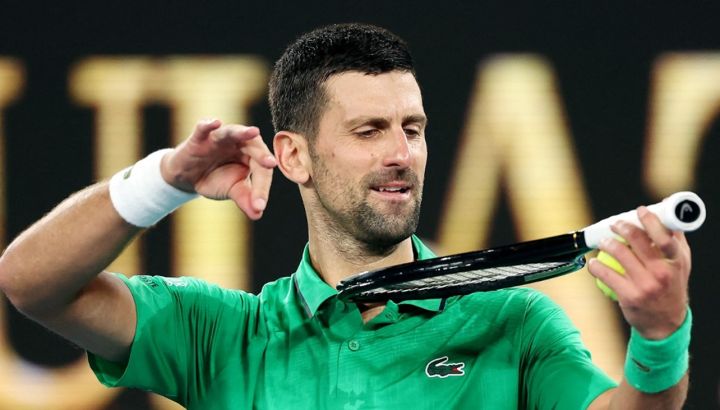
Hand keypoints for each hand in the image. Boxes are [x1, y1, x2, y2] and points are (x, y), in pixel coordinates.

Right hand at [160, 119, 276, 219]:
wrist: (188, 177)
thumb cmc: (215, 179)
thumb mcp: (232, 190)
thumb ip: (245, 200)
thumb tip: (258, 215)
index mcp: (251, 155)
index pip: (261, 169)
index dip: (261, 188)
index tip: (259, 205)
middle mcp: (239, 143)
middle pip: (254, 146)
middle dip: (262, 155)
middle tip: (270, 164)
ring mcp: (219, 139)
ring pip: (233, 132)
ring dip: (242, 132)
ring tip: (254, 131)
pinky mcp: (199, 139)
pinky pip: (203, 128)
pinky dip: (208, 125)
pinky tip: (215, 123)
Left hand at [588, 206, 690, 338]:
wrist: (665, 323)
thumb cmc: (672, 287)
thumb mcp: (680, 266)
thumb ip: (675, 242)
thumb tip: (666, 215)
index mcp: (676, 262)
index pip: (664, 237)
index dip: (650, 221)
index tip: (639, 211)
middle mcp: (662, 273)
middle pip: (637, 241)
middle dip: (622, 227)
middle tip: (615, 225)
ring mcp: (645, 285)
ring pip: (619, 253)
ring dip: (606, 243)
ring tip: (603, 242)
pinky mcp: (629, 296)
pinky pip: (605, 274)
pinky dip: (595, 266)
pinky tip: (593, 263)